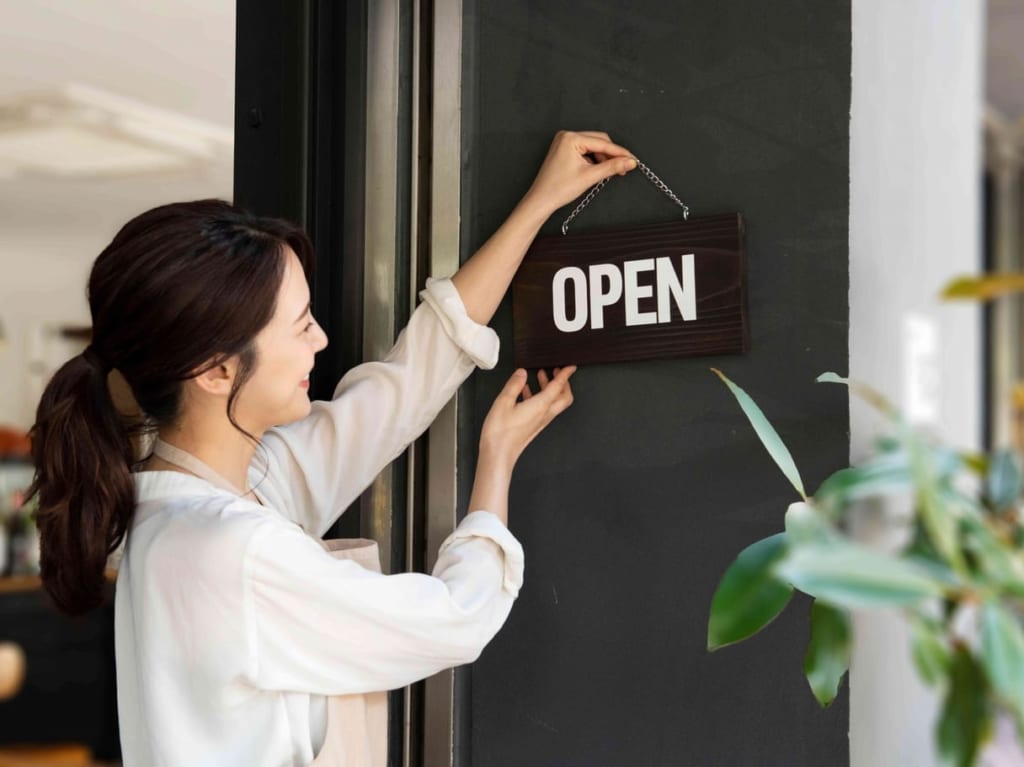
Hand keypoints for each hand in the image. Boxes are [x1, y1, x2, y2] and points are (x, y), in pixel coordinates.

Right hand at [479, 366, 577, 470]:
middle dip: (563, 383)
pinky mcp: (534, 426)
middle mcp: (544, 414)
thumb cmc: (500, 432)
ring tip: (541, 377)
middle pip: (563, 397)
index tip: (570, 366)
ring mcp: (540, 421)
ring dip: (550, 389)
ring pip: (553, 403)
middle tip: (557, 371)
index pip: (558, 387)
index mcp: (540, 406)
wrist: (498, 454)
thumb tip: (521, 373)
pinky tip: (526, 392)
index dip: (565, 375)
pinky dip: (540, 397)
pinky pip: (543, 409)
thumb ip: (514, 385)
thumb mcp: (504, 402)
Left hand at [523, 131, 637, 215]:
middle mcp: (567, 136)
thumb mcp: (590, 176)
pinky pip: (585, 151)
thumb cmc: (558, 189)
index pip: (602, 143)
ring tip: (610, 172)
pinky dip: (594, 160)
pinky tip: (598, 170)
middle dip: (612, 155)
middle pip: (599, 141)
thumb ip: (612, 167)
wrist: (541, 201)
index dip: (620, 152)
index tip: (633, 159)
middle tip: (624, 167)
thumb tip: (629, 162)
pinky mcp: (564, 150)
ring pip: (593, 147)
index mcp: (571, 138)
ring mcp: (564, 143)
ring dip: (603, 158)